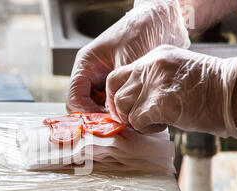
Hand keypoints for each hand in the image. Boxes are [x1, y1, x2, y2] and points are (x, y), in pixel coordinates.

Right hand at [66, 0, 189, 112]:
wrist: (162, 20)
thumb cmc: (141, 31)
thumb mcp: (128, 61)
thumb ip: (120, 89)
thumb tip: (117, 115)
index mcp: (85, 65)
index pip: (74, 98)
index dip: (86, 113)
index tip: (105, 121)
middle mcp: (91, 74)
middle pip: (84, 106)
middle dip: (98, 117)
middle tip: (117, 124)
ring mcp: (104, 80)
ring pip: (98, 107)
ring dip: (110, 116)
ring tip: (126, 120)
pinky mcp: (117, 84)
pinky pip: (113, 103)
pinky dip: (120, 111)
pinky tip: (133, 114)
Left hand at [106, 45, 236, 138]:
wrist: (234, 92)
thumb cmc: (208, 88)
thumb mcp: (174, 73)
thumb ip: (151, 82)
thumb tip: (131, 103)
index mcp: (154, 57)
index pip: (117, 76)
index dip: (115, 96)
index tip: (123, 108)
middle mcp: (151, 66)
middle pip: (115, 90)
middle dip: (121, 110)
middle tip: (135, 119)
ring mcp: (156, 83)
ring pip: (124, 107)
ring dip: (135, 120)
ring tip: (155, 120)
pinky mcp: (161, 102)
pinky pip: (137, 121)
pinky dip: (146, 129)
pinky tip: (162, 125)